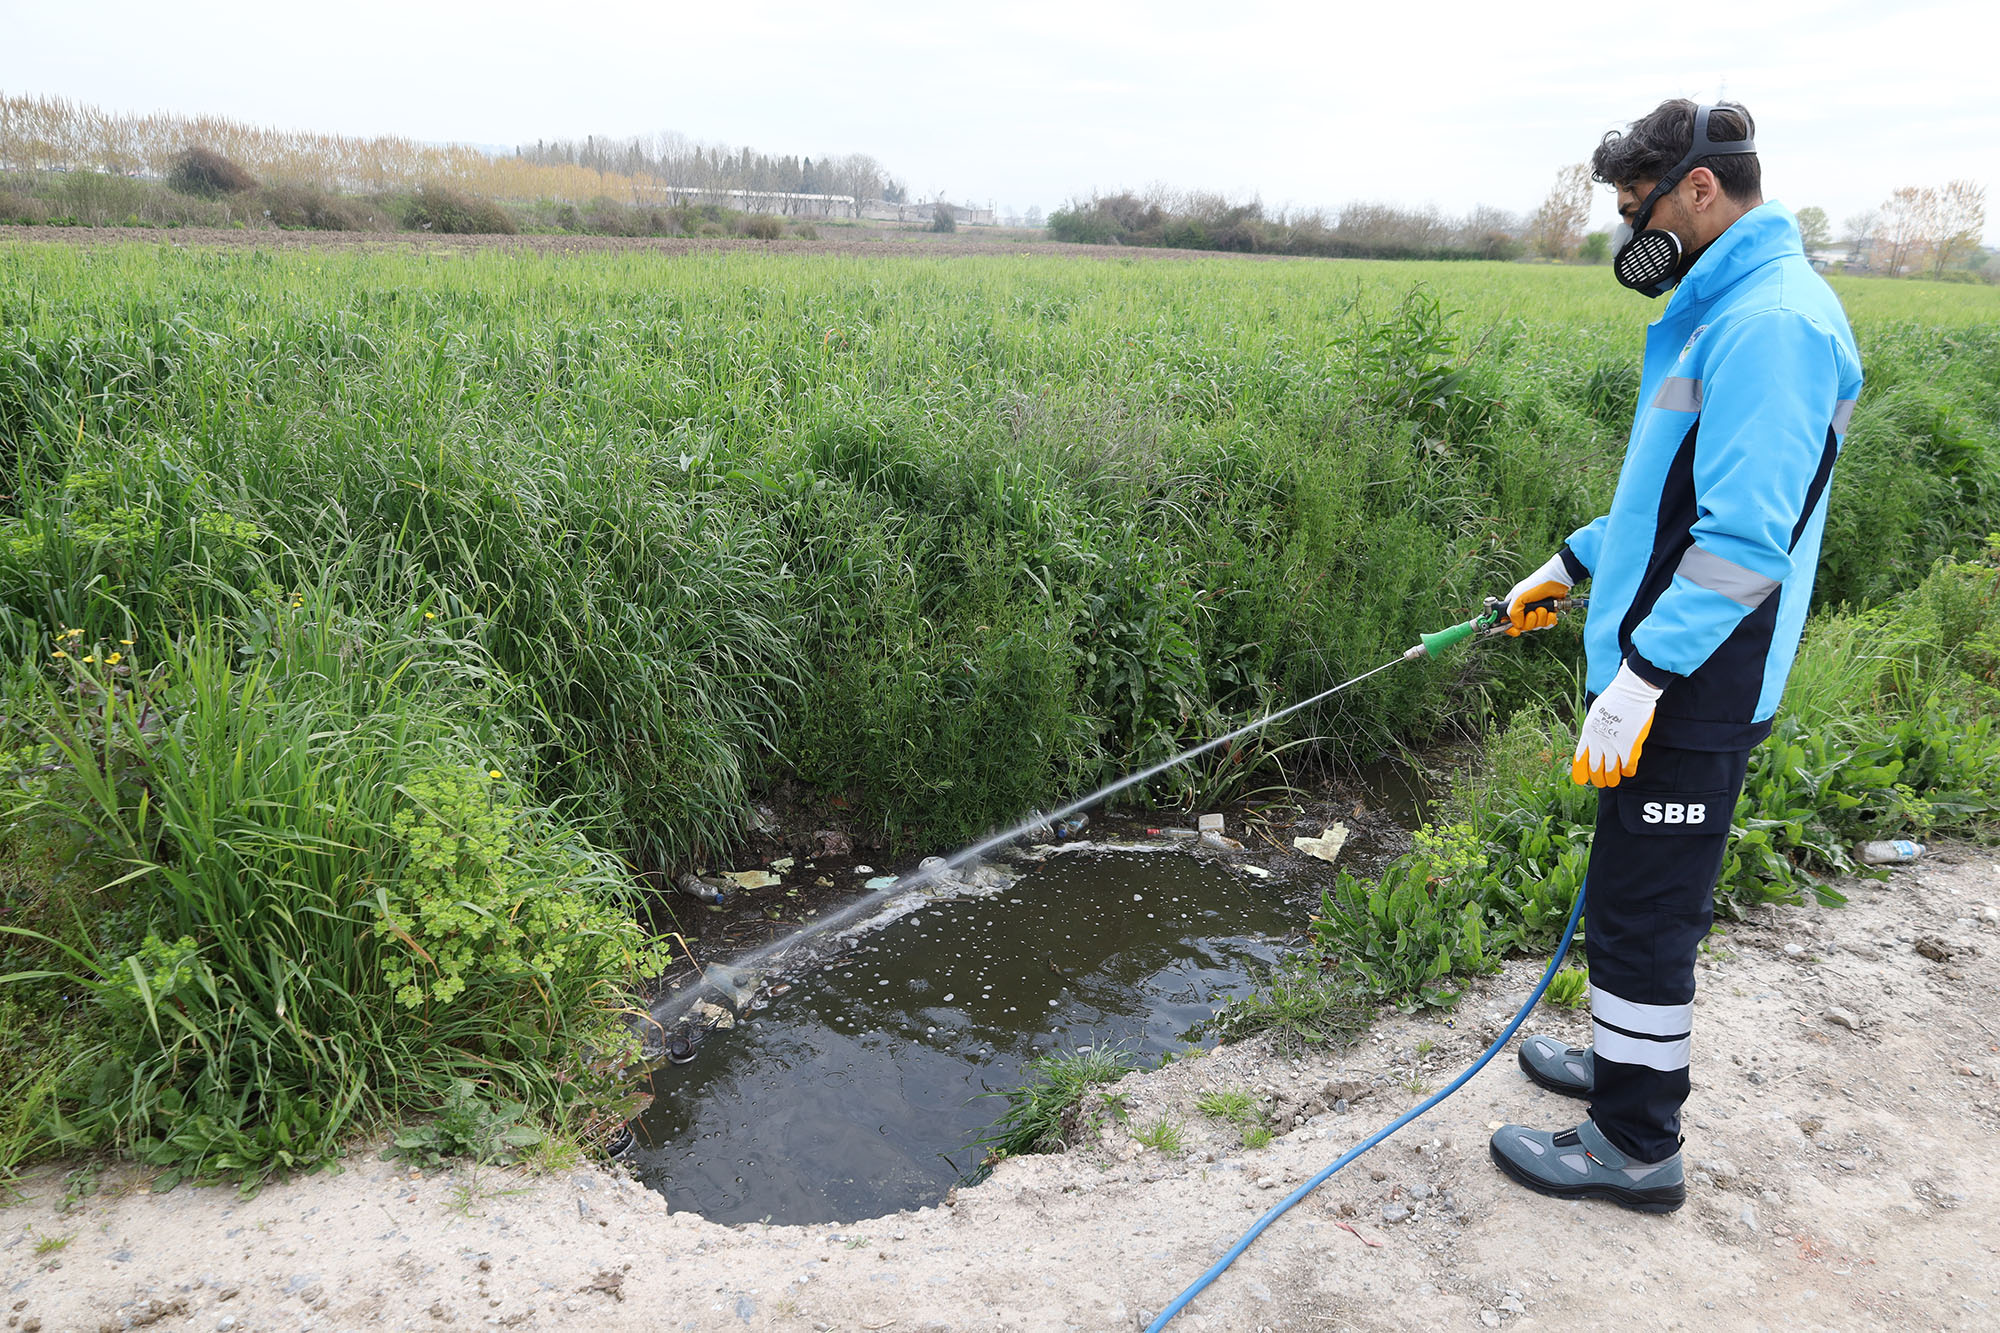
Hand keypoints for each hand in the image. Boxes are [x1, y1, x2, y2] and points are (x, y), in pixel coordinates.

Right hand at [1504, 553, 1573, 635]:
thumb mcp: (1519, 597)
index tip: (1516, 631)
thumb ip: (1513, 613)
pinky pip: (1548, 624)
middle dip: (1530, 621)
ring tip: (1543, 608)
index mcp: (1514, 604)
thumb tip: (1516, 625)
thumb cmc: (1537, 584)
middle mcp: (1525, 609)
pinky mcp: (1549, 613)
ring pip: (1536, 626)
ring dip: (1541, 619)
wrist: (1557, 580)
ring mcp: (1537, 611)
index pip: (1507, 621)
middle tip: (1533, 612)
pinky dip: (1550, 620)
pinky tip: (1551, 612)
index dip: (1511, 628)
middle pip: (1524, 626)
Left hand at [1571, 662, 1662, 787]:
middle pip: (1595, 767)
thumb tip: (1596, 739)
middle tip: (1601, 784)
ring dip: (1611, 779)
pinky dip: (1627, 771)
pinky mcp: (1629, 745)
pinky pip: (1628, 765)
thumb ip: (1595, 728)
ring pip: (1610, 770)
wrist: (1631, 691)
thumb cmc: (1615, 698)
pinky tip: (1627, 773)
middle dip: (1597, 778)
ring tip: (1613, 783)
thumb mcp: (1596, 712)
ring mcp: (1613, 744)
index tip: (1581, 780)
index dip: (1580, 771)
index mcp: (1588, 732)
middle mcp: (1598, 740)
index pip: (1580, 757)